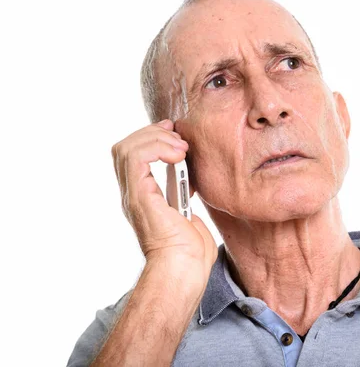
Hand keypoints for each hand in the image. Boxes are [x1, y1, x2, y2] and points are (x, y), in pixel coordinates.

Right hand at [111, 119, 217, 267]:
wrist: (185, 270)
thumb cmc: (191, 253)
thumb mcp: (189, 214)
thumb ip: (184, 195)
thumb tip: (191, 179)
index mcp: (143, 198)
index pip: (132, 157)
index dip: (151, 138)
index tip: (176, 134)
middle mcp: (133, 195)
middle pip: (124, 148)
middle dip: (152, 133)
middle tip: (178, 136)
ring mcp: (133, 196)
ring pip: (126, 148)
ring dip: (156, 139)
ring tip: (181, 148)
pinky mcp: (139, 197)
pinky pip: (135, 157)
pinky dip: (156, 147)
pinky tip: (177, 155)